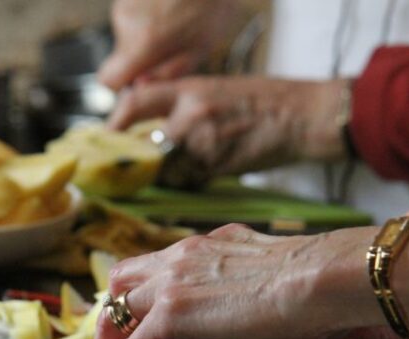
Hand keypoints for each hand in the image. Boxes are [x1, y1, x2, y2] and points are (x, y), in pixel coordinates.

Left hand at [90, 223, 375, 338]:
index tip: (141, 334)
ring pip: (114, 313)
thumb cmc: (322, 299)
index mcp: (211, 248)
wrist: (324, 283)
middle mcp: (184, 255)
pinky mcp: (171, 312)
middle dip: (112, 321)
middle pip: (124, 281)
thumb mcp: (296, 330)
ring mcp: (173, 281)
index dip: (144, 299)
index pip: (161, 267)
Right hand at [97, 0, 241, 89]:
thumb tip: (141, 87)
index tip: (137, 82)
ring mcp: (124, 6)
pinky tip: (168, 11)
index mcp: (143, 44)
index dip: (120, 86)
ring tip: (173, 24)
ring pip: (127, 37)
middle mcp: (126, 24)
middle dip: (141, 59)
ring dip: (145, 37)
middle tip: (170, 47)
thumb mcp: (198, 50)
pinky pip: (131, 18)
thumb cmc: (210, 8)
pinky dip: (146, 19)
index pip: (107, 79)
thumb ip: (167, 74)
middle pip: (121, 58)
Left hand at [109, 76, 347, 173]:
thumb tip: (153, 125)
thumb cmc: (261, 101)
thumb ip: (182, 104)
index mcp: (188, 90)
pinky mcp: (217, 167)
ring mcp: (203, 143)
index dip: (116, 122)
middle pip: (147, 145)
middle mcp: (190, 115)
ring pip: (169, 169)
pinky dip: (192, 180)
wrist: (298, 116)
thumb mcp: (215, 88)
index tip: (110, 134)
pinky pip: (190, 180)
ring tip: (191, 164)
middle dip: (144, 158)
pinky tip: (209, 169)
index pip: (135, 103)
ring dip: (172, 173)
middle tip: (142, 165)